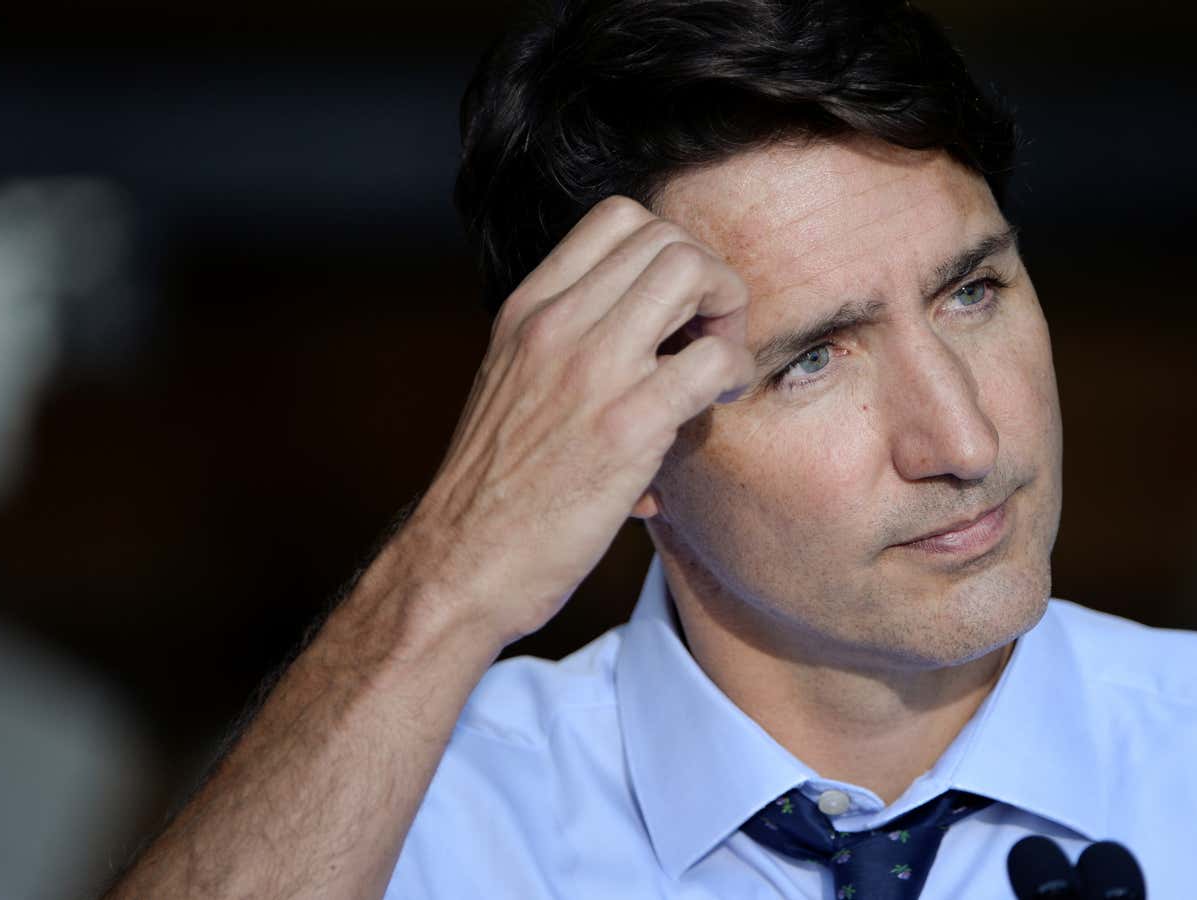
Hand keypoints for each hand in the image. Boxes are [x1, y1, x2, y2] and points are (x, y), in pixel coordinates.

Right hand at [390, 196, 753, 644]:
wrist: (462, 563)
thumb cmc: (497, 489)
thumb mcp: (512, 384)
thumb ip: (566, 346)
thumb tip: (647, 336)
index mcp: (526, 309)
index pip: (618, 217)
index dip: (669, 249)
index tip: (677, 308)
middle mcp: (556, 324)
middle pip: (667, 237)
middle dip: (709, 278)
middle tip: (710, 337)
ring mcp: (591, 369)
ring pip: (692, 272)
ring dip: (728, 313)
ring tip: (718, 366)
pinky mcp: (626, 425)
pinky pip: (713, 358)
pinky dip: (735, 373)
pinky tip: (721, 403)